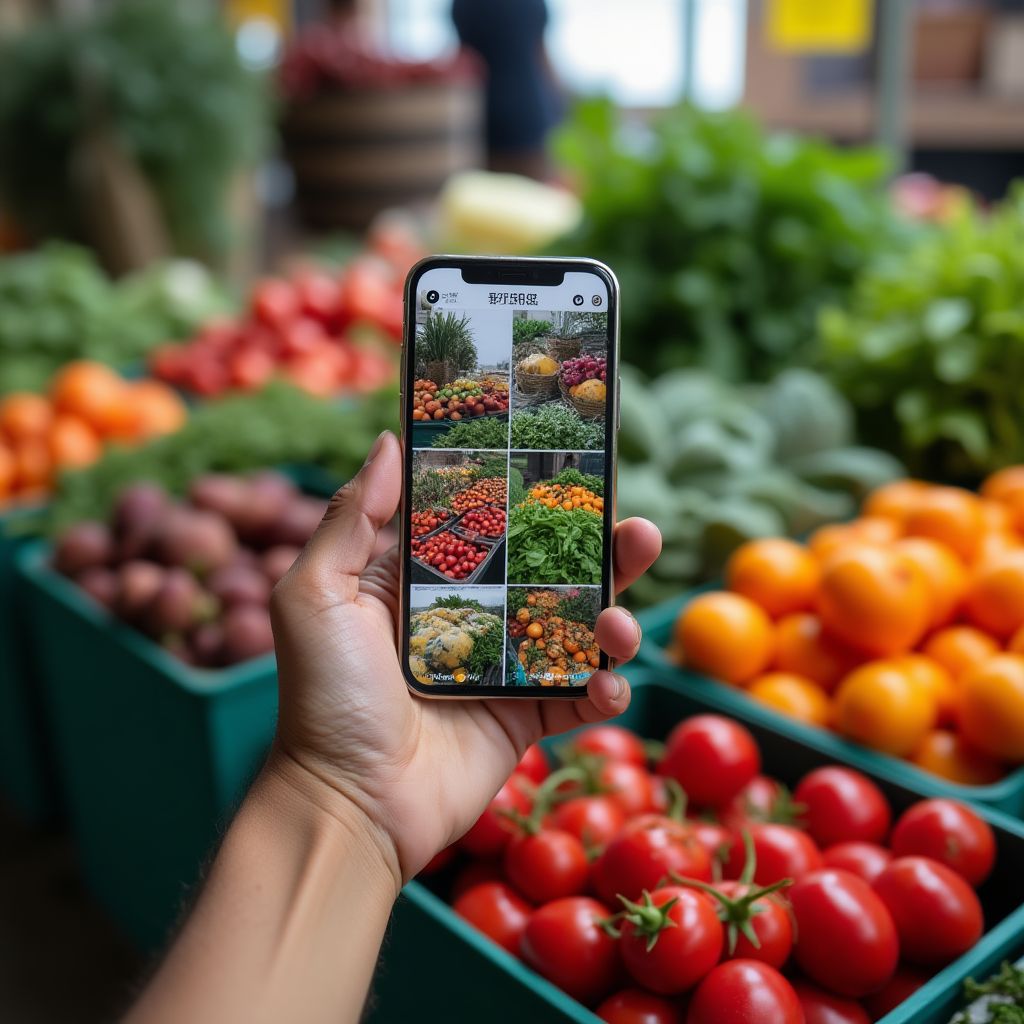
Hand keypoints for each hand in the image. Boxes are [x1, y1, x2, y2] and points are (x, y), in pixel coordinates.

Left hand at [268, 432, 660, 886]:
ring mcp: (504, 667)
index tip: (573, 461)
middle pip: (550, 568)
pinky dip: (606, 688)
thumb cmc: (324, 696)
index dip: (530, 491)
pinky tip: (608, 682)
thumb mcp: (317, 594)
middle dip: (601, 548)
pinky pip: (580, 695)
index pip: (490, 520)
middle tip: (638, 529)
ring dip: (616, 618)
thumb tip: (389, 440)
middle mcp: (473, 615)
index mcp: (426, 580)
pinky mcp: (524, 717)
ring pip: (577, 627)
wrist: (349, 804)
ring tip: (620, 623)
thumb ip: (354, 518)